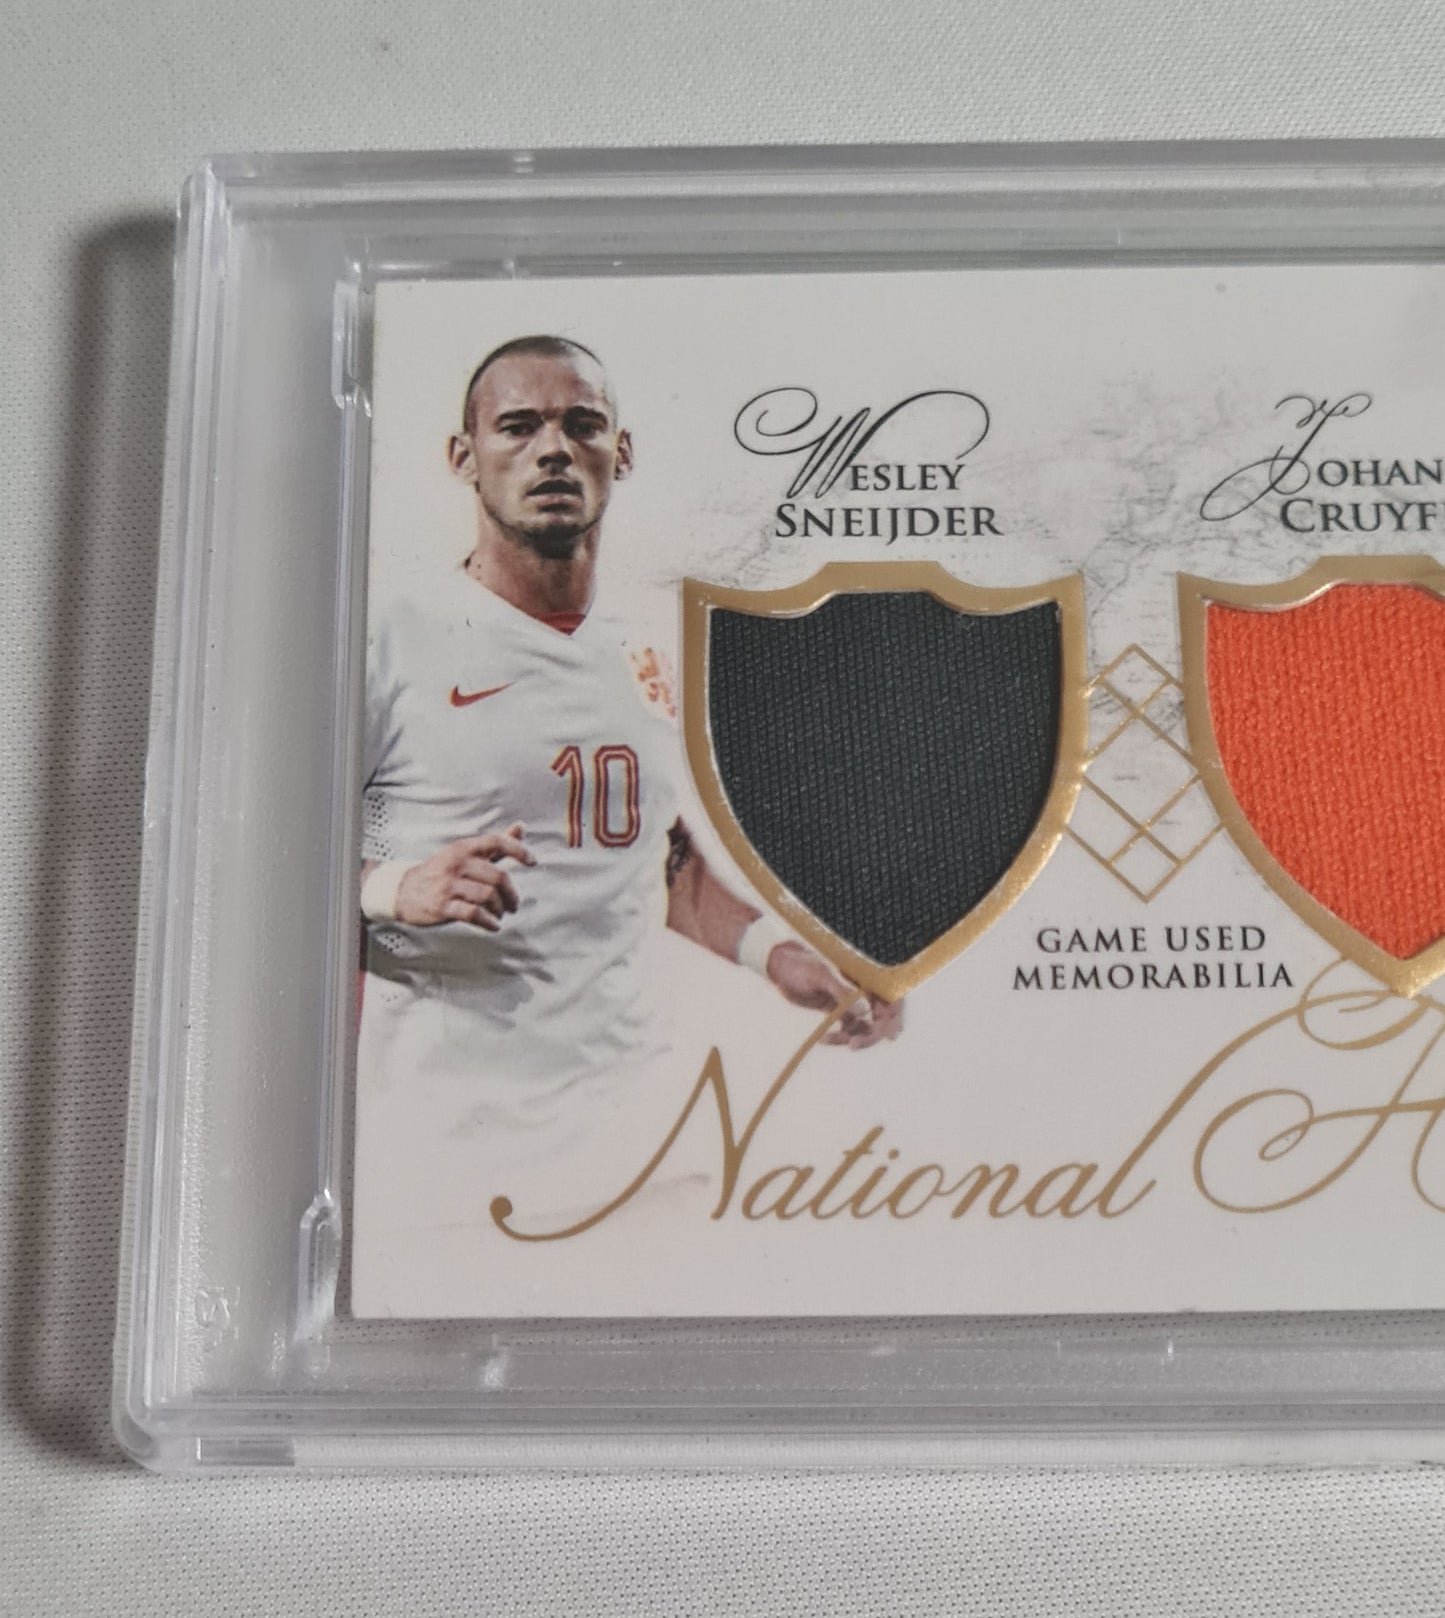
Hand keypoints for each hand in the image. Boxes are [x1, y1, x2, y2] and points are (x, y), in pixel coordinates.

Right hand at [395, 823, 534, 929]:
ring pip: (488, 897)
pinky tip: (493, 925)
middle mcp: (457, 864)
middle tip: (513, 905)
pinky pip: (473, 914)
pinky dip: (489, 922)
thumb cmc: (441, 871)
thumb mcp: (465, 853)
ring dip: (500, 909)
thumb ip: (495, 844)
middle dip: (511, 894)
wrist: (403, 890)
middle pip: (498, 877)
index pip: (496, 842)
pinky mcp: (442, 906)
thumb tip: (520, 828)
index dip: (518, 850)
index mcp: (464, 848)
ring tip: (500, 914)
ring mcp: (448, 885)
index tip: (533, 861)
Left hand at [764, 941, 903, 1049]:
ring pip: (866, 1026)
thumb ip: (842, 993)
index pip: (891, 995)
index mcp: (865, 974)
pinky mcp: (840, 1011)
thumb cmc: (801, 965)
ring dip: (854, 1037)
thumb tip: (864, 1012)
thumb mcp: (821, 976)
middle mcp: (863, 988)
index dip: (895, 1014)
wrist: (780, 970)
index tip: (889, 1033)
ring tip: (830, 1039)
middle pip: (882, 1016)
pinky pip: (849, 1030)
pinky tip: (824, 1039)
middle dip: (872, 1033)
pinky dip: (840, 1038)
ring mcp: (853, 1001)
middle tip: (854, 1045)